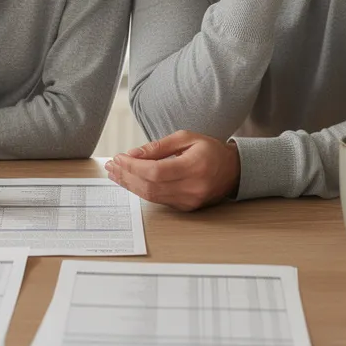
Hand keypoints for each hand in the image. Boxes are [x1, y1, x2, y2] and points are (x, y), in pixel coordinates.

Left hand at [105, 130, 240, 210]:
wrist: (233, 171)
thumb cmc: (210, 151)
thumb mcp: (186, 138)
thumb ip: (158, 147)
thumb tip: (133, 155)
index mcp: (195, 167)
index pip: (156, 171)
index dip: (133, 166)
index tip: (119, 158)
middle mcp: (193, 188)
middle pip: (150, 186)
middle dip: (127, 176)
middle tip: (112, 166)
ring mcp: (189, 201)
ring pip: (151, 196)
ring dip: (130, 185)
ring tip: (116, 173)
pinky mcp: (185, 207)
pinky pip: (158, 200)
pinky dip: (141, 190)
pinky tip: (130, 181)